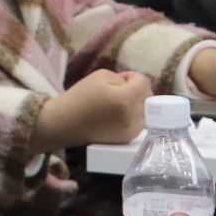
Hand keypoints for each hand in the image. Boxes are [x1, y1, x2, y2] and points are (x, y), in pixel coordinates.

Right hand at [31, 69, 151, 153]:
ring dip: (138, 104)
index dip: (132, 76)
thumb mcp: (101, 76)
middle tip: (119, 90)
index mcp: (125, 99)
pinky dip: (133, 116)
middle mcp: (133, 117)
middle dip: (138, 90)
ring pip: (147, 111)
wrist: (66, 122)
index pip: (144, 83)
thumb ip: (123, 78)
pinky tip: (118, 114)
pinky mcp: (127, 139)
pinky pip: (140, 123)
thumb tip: (135, 87)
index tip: (119, 79)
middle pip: (149, 97)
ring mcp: (131, 131)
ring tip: (119, 103)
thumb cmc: (81, 96)